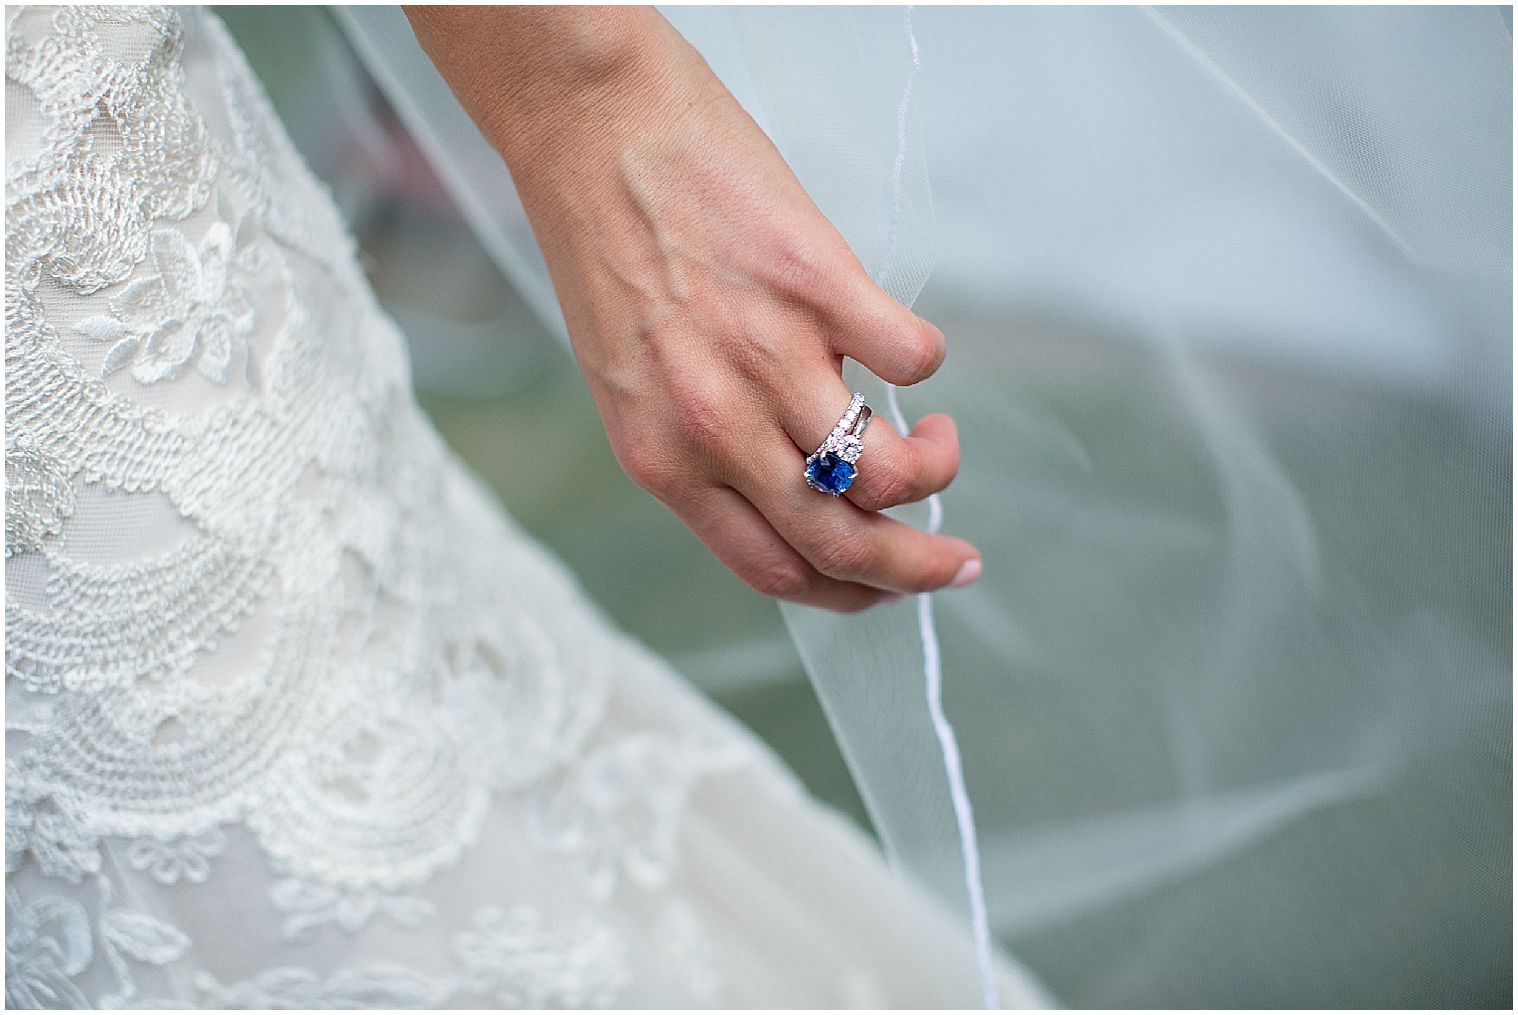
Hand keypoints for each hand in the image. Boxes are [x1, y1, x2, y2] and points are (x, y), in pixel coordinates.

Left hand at [407, 6, 981, 610]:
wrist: (590, 127)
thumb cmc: (605, 251)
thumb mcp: (631, 382)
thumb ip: (701, 447)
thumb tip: (793, 486)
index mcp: (663, 459)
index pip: (774, 569)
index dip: (846, 594)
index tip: (885, 589)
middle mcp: (715, 424)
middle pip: (841, 540)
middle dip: (917, 568)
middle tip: (958, 559)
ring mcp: (768, 354)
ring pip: (887, 471)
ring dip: (935, 468)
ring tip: (936, 437)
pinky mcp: (817, 281)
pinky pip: (909, 357)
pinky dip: (925, 367)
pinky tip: (903, 349)